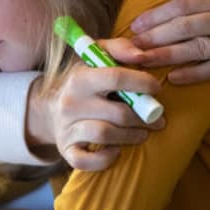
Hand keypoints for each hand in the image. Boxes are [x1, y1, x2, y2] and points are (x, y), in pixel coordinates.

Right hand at [26, 45, 164, 171]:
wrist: (50, 108)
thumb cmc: (85, 81)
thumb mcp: (96, 57)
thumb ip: (120, 48)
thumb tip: (142, 56)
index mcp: (80, 77)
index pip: (115, 78)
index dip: (141, 83)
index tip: (156, 88)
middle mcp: (70, 102)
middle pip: (117, 112)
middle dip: (144, 118)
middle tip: (158, 119)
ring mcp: (66, 128)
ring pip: (105, 135)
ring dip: (131, 136)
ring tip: (143, 133)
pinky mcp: (66, 150)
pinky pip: (86, 161)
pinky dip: (105, 158)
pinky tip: (116, 150)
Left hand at [125, 0, 209, 84]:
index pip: (183, 6)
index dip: (157, 16)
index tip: (135, 25)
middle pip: (184, 30)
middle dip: (154, 39)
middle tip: (129, 48)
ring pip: (196, 51)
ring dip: (167, 57)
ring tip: (142, 64)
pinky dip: (195, 75)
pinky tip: (174, 78)